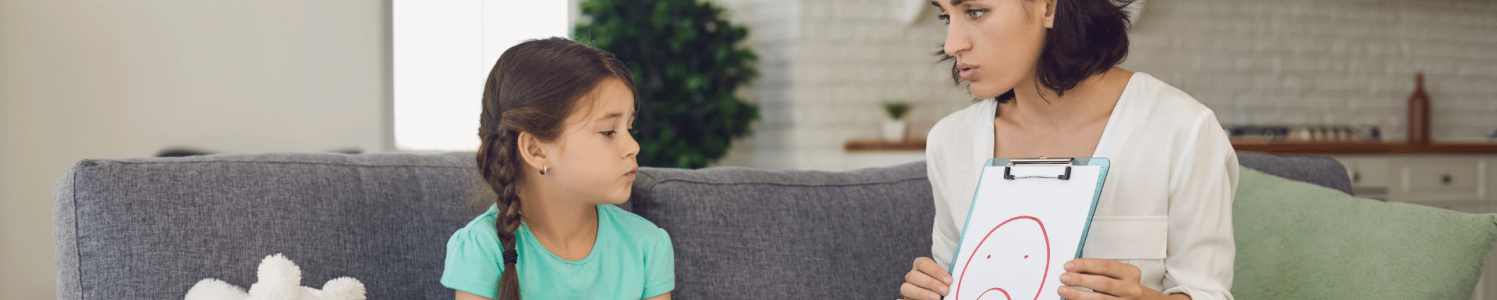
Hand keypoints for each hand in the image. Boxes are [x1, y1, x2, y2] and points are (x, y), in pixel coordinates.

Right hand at [900, 257, 951, 299]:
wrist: (941, 294)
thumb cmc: (945, 285)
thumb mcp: (946, 280)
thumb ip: (945, 280)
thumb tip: (949, 282)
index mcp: (920, 265)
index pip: (924, 263)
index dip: (936, 271)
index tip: (949, 280)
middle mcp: (911, 276)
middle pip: (915, 276)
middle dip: (931, 284)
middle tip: (945, 291)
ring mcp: (907, 288)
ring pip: (906, 288)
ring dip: (921, 294)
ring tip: (937, 298)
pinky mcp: (906, 299)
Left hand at [1057, 258, 1187, 299]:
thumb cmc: (1122, 284)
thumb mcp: (1117, 274)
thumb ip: (1098, 271)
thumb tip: (1072, 269)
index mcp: (1130, 272)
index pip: (1104, 266)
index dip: (1085, 265)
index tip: (1068, 265)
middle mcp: (1131, 288)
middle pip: (1102, 283)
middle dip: (1080, 280)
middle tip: (1063, 277)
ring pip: (1099, 299)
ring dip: (1078, 295)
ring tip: (1063, 290)